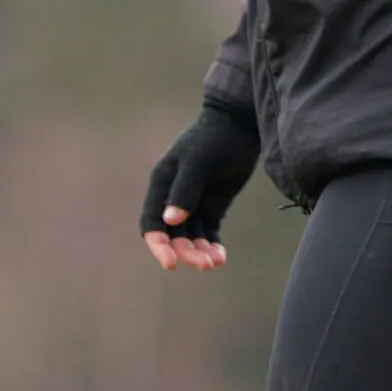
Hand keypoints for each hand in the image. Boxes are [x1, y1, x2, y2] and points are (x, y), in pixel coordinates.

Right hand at [139, 97, 261, 272]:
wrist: (239, 125)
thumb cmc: (215, 139)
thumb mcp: (199, 162)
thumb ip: (185, 190)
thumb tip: (170, 221)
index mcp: (162, 185)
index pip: (152, 223)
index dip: (158, 245)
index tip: (171, 263)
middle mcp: (173, 197)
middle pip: (172, 236)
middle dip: (185, 252)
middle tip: (205, 265)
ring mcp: (193, 203)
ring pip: (191, 237)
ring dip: (200, 252)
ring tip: (215, 262)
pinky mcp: (211, 206)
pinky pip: (208, 233)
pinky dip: (212, 246)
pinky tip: (221, 256)